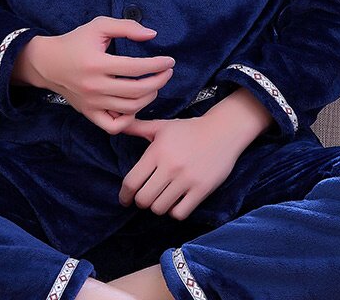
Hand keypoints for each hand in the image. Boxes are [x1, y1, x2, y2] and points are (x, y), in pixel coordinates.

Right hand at [38, 16, 175, 134]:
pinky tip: (135, 106)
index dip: (157, 65)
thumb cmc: (75, 42)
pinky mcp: (89, 113)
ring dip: (149, 98)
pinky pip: (113, 126)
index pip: (136, 68)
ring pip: (130, 109)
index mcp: (97, 64)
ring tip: (155, 86)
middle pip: (137, 91)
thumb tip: (152, 35)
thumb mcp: (98, 26)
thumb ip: (126, 28)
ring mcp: (92, 103)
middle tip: (167, 72)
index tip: (169, 61)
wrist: (47, 63)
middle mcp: (94, 86)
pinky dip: (129, 120)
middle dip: (159, 81)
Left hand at [116, 115, 243, 220]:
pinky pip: (180, 213)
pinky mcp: (202, 189)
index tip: (125, 199)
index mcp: (157, 151)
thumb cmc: (188, 129)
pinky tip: (176, 202)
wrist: (222, 131)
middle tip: (144, 198)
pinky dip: (174, 211)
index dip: (124, 195)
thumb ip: (137, 128)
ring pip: (160, 208)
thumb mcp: (161, 126)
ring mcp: (186, 179)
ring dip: (157, 207)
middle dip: (140, 201)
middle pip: (144, 199)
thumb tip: (117, 125)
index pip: (131, 182)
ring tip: (160, 199)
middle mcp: (170, 166)